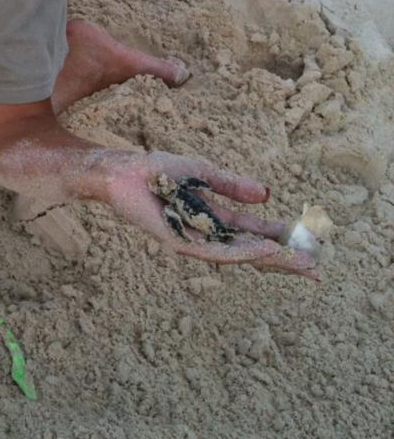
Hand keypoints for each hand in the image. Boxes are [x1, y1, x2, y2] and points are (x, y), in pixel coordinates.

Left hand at [104, 150, 318, 279]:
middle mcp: (208, 233)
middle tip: (314, 267)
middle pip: (251, 251)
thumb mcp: (203, 173)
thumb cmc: (157, 171)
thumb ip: (232, 185)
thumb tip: (265, 194)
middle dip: (283, 259)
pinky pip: (215, 251)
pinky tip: (263, 250)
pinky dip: (241, 252)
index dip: (282, 239)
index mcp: (215, 217)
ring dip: (269, 258)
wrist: (124, 172)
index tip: (310, 245)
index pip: (254, 234)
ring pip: (238, 255)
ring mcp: (194, 240)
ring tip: (297, 261)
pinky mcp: (180, 242)